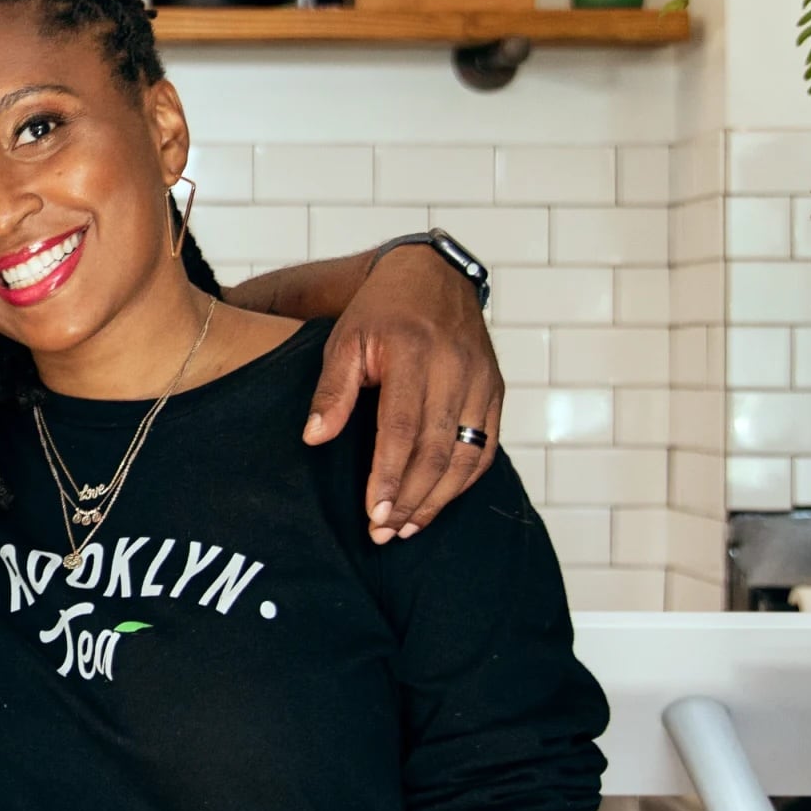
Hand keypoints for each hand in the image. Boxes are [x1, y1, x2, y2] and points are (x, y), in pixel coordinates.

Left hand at [306, 242, 502, 541]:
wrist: (432, 276)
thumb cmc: (381, 312)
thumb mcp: (345, 340)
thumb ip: (332, 391)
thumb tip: (314, 439)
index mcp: (415, 352)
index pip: (403, 427)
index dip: (389, 475)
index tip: (373, 513)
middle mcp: (455, 367)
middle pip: (437, 449)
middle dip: (411, 499)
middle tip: (383, 533)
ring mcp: (481, 380)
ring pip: (466, 456)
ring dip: (437, 499)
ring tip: (406, 529)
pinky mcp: (495, 391)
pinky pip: (486, 448)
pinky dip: (463, 482)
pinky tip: (436, 503)